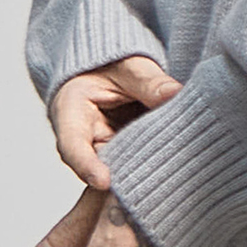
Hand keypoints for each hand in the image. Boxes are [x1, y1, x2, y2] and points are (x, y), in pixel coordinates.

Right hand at [48, 53, 180, 191]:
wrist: (109, 68)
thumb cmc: (110, 64)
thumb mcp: (129, 67)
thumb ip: (149, 82)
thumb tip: (175, 92)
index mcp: (71, 111)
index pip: (72, 145)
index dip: (86, 166)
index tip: (104, 182)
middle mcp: (82, 139)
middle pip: (97, 165)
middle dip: (120, 175)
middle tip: (149, 180)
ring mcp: (101, 149)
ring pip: (117, 169)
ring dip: (138, 171)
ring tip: (164, 170)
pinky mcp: (119, 154)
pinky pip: (131, 166)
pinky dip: (147, 166)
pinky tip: (169, 166)